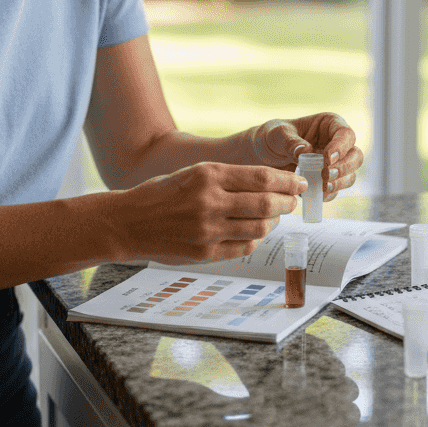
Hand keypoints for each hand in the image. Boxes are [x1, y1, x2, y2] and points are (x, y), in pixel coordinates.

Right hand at [109, 162, 304, 263]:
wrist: (128, 222)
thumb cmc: (162, 194)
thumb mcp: (193, 173)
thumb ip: (229, 178)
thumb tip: (270, 183)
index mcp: (208, 175)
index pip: (261, 177)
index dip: (287, 181)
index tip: (300, 183)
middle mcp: (210, 202)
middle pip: (266, 203)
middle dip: (287, 203)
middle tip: (293, 201)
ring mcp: (208, 230)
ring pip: (259, 228)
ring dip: (274, 222)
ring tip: (275, 216)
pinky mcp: (205, 253)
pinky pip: (244, 247)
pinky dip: (256, 239)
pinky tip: (255, 232)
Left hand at [249, 113, 363, 200]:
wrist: (264, 155)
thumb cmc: (273, 137)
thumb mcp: (277, 134)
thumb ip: (290, 141)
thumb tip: (306, 151)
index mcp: (329, 125)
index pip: (345, 134)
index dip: (340, 147)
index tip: (327, 159)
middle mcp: (337, 144)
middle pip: (355, 156)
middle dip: (344, 167)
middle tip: (326, 175)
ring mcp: (335, 164)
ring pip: (351, 175)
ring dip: (340, 183)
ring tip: (323, 187)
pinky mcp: (328, 180)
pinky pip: (336, 190)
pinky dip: (329, 194)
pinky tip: (317, 195)